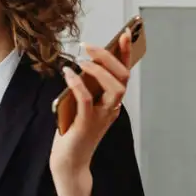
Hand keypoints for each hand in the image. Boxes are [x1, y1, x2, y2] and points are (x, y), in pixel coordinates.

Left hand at [49, 28, 132, 195]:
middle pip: (122, 78)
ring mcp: (101, 117)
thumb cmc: (73, 133)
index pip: (123, 74)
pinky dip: (78, 84)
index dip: (126, 54)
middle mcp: (111, 108)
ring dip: (99, 70)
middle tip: (90, 46)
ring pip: (113, 88)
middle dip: (109, 57)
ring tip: (82, 59)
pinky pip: (86, 100)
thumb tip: (79, 66)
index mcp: (111, 103)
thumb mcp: (81, 107)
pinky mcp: (86, 125)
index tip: (125, 33)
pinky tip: (68, 73)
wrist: (68, 162)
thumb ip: (85, 89)